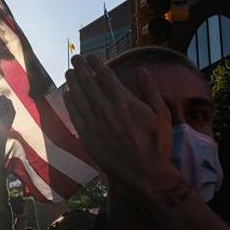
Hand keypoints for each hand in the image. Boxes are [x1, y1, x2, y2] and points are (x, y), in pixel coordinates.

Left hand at [63, 55, 173, 190]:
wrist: (144, 173)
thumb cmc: (156, 143)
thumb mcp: (162, 113)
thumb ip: (150, 89)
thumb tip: (140, 69)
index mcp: (123, 100)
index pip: (105, 75)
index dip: (96, 63)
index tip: (91, 56)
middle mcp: (105, 108)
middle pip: (88, 82)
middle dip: (81, 68)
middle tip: (76, 58)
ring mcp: (93, 122)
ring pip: (78, 96)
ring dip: (72, 81)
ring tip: (69, 71)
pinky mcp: (86, 136)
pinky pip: (74, 114)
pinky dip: (69, 102)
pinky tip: (67, 93)